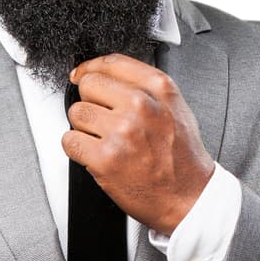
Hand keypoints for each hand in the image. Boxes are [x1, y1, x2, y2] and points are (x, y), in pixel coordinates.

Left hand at [63, 54, 214, 232]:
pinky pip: (70, 141)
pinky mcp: (105, 159)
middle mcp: (140, 106)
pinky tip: (95, 155)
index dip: (91, 68)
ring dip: (84, 128)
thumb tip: (107, 75)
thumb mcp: (176, 109)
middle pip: (89, 85)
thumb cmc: (182, 158)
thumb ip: (147, 88)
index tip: (82, 75)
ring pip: (76, 113)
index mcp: (159, 89)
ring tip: (104, 141)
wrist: (189, 197)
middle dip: (90, 101)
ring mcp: (121, 132)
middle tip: (103, 120)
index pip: (112, 63)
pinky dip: (77, 149)